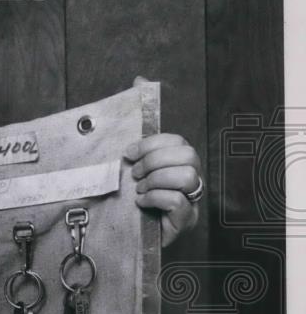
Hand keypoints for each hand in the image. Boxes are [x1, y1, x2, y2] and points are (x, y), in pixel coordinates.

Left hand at [124, 77, 201, 247]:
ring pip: (186, 176)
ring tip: (138, 190)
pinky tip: (142, 204)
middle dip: (153, 161)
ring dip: (154, 181)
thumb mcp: (126, 157)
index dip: (151, 143)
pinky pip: (178, 201)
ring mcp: (191, 201)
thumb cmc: (127, 194)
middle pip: (187, 154)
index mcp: (177, 162)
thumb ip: (134, 122)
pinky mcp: (185, 222)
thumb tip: (140, 79)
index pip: (177, 141)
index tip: (127, 154)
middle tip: (133, 174)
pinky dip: (154, 199)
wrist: (122, 234)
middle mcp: (190, 179)